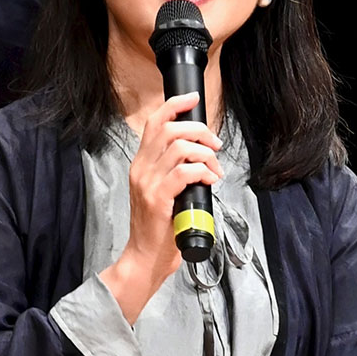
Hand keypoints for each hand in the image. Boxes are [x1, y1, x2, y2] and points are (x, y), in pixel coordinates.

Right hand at [99, 92, 222, 322]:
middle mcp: (141, 168)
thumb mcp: (162, 191)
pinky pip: (185, 171)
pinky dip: (203, 171)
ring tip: (215, 169)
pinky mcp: (158, 198)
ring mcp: (148, 183)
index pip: (154, 122)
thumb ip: (173, 171)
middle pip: (170, 128)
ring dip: (206, 153)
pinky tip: (209, 180)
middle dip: (199, 130)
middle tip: (215, 144)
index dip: (175, 104)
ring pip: (180, 147)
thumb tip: (200, 153)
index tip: (194, 98)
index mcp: (141, 163)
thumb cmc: (159, 227)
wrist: (146, 257)